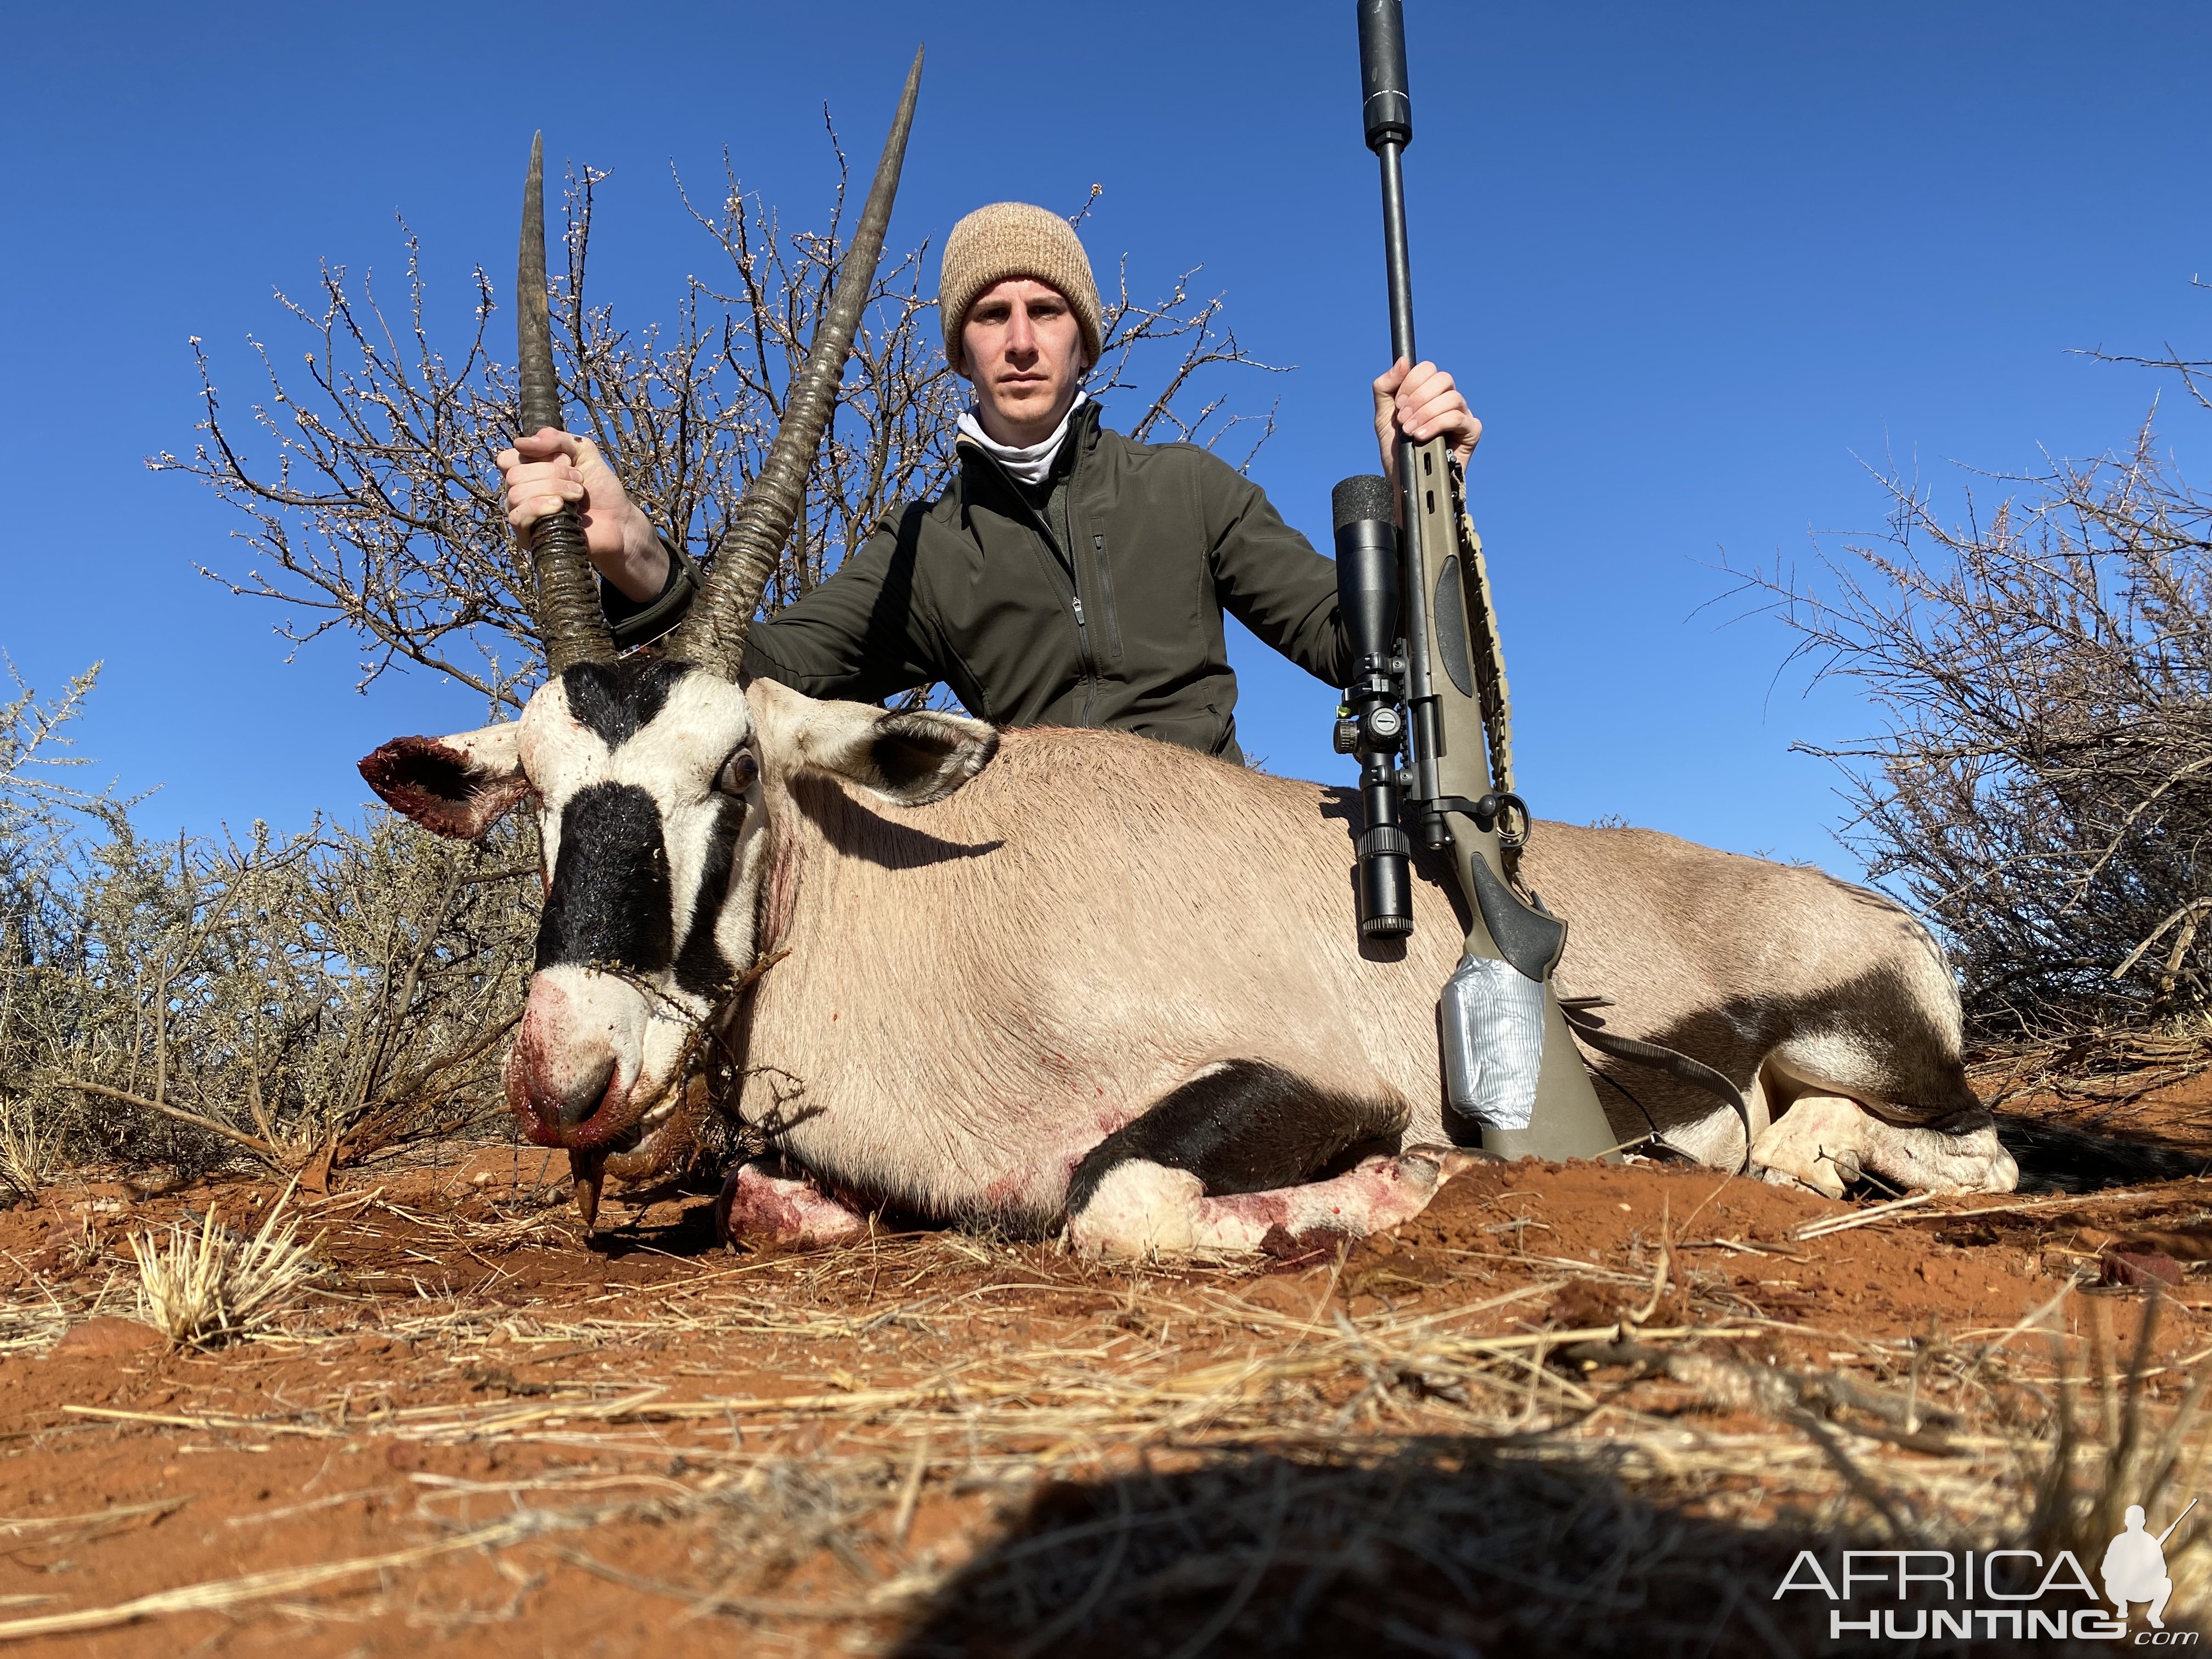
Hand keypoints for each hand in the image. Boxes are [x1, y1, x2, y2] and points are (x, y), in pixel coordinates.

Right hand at [496, 428, 667, 601]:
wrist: (619, 521)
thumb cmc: (600, 488)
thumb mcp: (583, 451)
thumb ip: (555, 439)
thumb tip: (520, 443)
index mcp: (527, 473)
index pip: (507, 459)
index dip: (534, 454)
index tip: (565, 459)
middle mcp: (520, 493)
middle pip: (514, 475)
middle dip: (551, 473)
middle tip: (579, 480)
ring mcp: (523, 516)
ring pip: (517, 494)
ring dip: (553, 489)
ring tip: (578, 494)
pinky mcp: (529, 537)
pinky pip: (518, 517)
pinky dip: (540, 507)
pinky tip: (561, 507)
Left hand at [1371, 358, 1481, 488]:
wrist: (1405, 483)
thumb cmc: (1397, 452)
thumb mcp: (1383, 417)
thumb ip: (1385, 388)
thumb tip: (1403, 361)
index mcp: (1428, 392)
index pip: (1427, 368)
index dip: (1412, 382)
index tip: (1398, 403)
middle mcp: (1448, 400)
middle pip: (1443, 378)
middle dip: (1418, 398)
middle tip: (1403, 419)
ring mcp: (1462, 415)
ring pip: (1451, 397)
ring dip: (1426, 413)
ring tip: (1410, 432)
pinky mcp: (1471, 431)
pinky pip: (1458, 417)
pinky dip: (1437, 424)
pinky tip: (1422, 436)